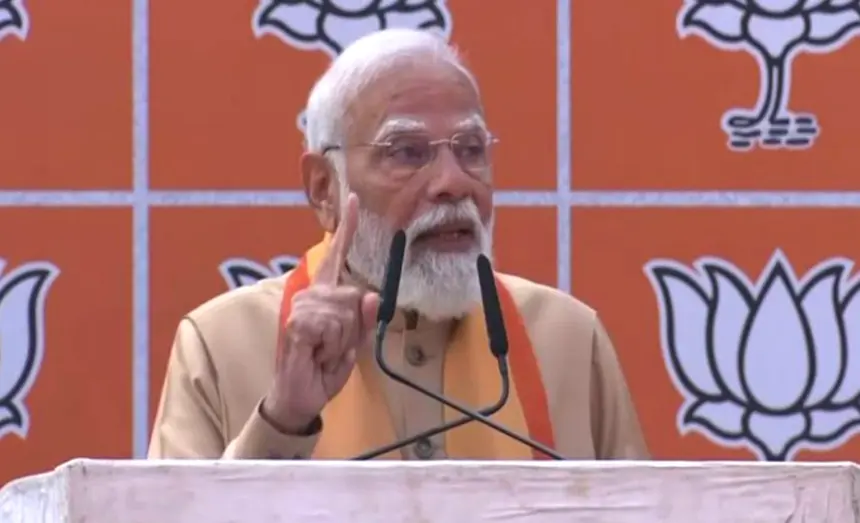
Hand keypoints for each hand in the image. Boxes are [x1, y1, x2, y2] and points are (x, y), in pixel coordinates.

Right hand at [263, 193, 378, 432]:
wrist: (299, 396)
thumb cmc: (322, 368)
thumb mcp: (352, 345)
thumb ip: (365, 321)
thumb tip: (372, 296)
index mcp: (326, 296)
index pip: (338, 256)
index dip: (346, 228)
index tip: (354, 199)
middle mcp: (312, 294)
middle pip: (355, 294)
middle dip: (354, 328)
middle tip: (333, 347)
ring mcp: (303, 306)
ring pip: (347, 312)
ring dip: (343, 339)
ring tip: (324, 351)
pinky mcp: (298, 322)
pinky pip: (334, 325)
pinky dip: (332, 346)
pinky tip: (315, 352)